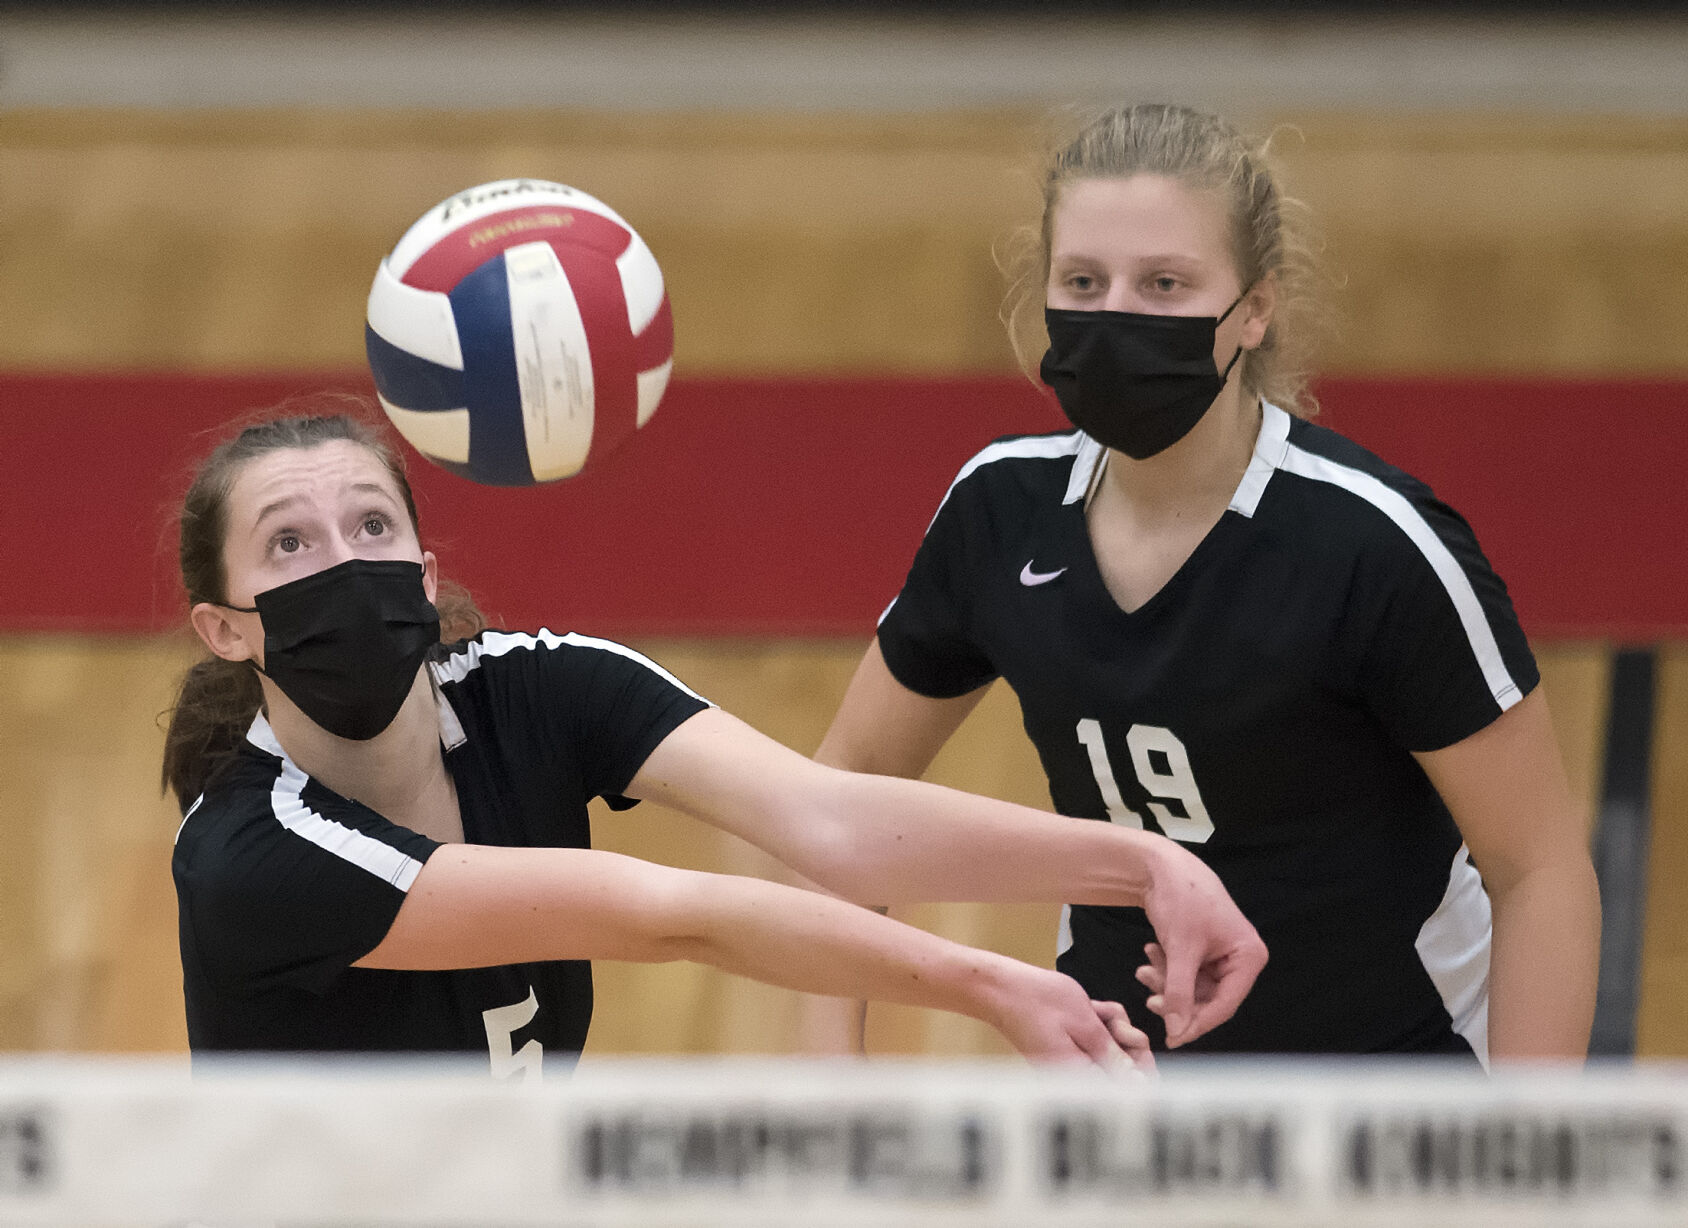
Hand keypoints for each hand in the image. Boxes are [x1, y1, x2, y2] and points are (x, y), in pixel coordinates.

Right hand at [989, 964, 1155, 1073]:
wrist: (1000, 989)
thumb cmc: (1037, 1001)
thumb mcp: (1085, 1023)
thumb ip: (1113, 1055)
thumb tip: (1137, 1082)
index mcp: (1079, 1077)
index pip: (1125, 1090)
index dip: (1140, 1065)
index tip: (1134, 1040)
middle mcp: (1072, 1078)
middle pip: (1120, 1072)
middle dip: (1126, 1043)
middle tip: (1114, 1020)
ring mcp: (1068, 1065)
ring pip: (1109, 1054)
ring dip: (1113, 1030)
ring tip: (1098, 1010)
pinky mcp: (1065, 1054)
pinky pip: (1093, 1046)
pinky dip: (1098, 1027)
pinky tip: (1091, 1010)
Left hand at [1137, 845, 1267, 1046]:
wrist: (1160, 866)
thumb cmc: (1180, 898)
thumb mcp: (1179, 950)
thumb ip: (1179, 993)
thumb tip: (1176, 1030)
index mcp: (1249, 956)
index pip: (1226, 1004)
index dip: (1198, 1023)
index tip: (1173, 1039)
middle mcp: (1240, 957)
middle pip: (1208, 999)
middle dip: (1176, 998)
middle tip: (1150, 1000)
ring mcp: (1222, 954)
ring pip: (1193, 988)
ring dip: (1167, 983)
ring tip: (1145, 969)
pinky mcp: (1204, 950)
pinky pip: (1186, 974)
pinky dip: (1166, 970)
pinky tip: (1150, 954)